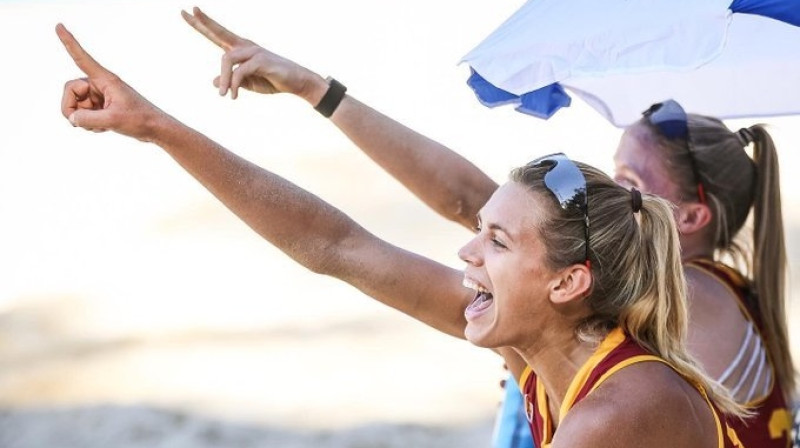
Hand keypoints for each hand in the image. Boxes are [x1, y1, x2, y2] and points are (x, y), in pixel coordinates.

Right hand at [56, 24, 165, 141]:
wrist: (155, 129)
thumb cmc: (140, 120)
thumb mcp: (113, 120)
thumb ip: (88, 119)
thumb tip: (72, 118)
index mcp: (105, 79)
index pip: (82, 58)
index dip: (69, 43)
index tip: (59, 26)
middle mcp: (100, 84)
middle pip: (70, 90)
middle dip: (72, 108)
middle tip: (82, 121)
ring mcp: (99, 96)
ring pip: (75, 105)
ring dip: (84, 119)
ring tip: (102, 125)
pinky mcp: (101, 106)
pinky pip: (83, 114)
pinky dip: (89, 123)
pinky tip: (104, 127)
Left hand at [181, 7, 322, 100]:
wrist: (295, 83)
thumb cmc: (272, 81)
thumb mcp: (248, 84)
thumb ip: (231, 80)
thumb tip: (214, 81)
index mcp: (240, 50)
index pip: (217, 35)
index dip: (202, 25)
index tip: (188, 12)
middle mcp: (245, 47)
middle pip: (220, 32)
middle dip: (204, 22)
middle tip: (188, 10)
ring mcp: (253, 51)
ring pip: (226, 60)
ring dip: (224, 80)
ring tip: (224, 95)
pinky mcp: (260, 60)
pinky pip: (239, 72)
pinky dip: (234, 85)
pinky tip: (234, 96)